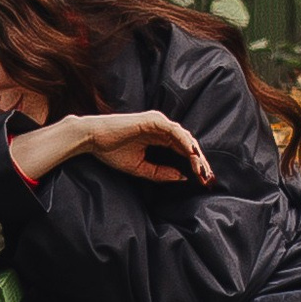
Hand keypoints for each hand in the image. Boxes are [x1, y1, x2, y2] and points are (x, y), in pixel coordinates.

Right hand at [9, 105, 214, 188]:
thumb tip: (182, 177)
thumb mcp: (140, 168)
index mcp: (159, 137)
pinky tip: (191, 154)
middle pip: (188, 145)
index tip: (202, 181)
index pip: (183, 151)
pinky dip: (184, 142)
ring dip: (195, 155)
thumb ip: (161, 173)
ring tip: (202, 170)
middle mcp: (162, 128)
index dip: (194, 166)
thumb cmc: (112, 151)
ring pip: (185, 138)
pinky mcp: (153, 120)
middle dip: (199, 162)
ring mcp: (158, 122)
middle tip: (207, 179)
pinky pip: (174, 131)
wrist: (93, 139)